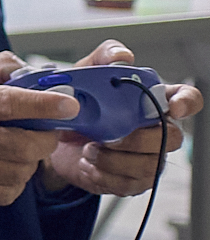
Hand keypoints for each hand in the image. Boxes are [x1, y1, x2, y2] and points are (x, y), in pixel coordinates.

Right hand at [0, 52, 69, 203]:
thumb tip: (31, 70)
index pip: (12, 103)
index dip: (45, 105)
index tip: (68, 105)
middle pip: (27, 146)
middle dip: (44, 138)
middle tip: (41, 131)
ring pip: (21, 170)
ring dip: (28, 159)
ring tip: (14, 148)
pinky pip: (8, 191)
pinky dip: (14, 180)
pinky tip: (1, 166)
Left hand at [39, 43, 203, 197]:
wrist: (52, 137)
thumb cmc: (79, 103)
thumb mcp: (85, 74)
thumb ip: (103, 57)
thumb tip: (122, 56)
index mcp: (152, 101)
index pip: (187, 99)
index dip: (187, 103)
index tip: (172, 107)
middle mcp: (158, 130)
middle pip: (171, 138)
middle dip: (137, 139)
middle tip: (105, 137)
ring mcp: (149, 157)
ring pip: (150, 165)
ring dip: (115, 160)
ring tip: (88, 150)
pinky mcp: (133, 180)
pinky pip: (128, 183)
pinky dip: (103, 175)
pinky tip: (88, 164)